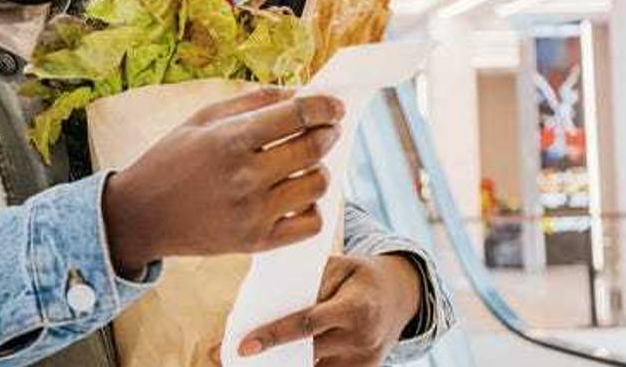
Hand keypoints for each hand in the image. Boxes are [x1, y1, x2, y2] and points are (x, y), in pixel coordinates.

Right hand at [104, 88, 343, 273]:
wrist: (142, 215)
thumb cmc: (171, 159)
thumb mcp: (202, 119)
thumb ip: (251, 102)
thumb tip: (298, 93)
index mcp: (229, 140)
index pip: (297, 115)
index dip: (324, 106)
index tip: (335, 106)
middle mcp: (244, 177)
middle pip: (313, 149)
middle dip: (328, 133)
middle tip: (327, 129)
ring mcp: (252, 213)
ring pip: (316, 185)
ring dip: (319, 169)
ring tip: (305, 164)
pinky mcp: (256, 242)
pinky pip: (310, 223)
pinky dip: (311, 206)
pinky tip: (296, 196)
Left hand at [237, 254, 422, 365]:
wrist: (400, 295)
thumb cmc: (359, 276)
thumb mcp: (340, 267)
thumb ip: (310, 283)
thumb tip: (268, 300)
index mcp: (356, 308)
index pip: (308, 324)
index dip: (274, 335)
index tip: (243, 346)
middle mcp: (361, 340)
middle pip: (305, 354)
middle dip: (267, 358)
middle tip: (225, 357)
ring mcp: (363, 362)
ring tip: (245, 363)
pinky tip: (274, 364)